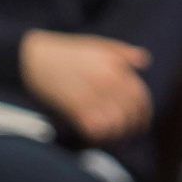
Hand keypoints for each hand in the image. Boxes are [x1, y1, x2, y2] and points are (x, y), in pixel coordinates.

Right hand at [19, 31, 153, 143]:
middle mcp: (108, 82)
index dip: (144, 114)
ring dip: (115, 134)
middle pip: (131, 114)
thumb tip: (145, 62)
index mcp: (116, 67)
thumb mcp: (99, 44)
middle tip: (128, 135)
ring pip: (116, 125)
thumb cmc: (68, 51)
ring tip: (111, 137)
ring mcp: (92, 95)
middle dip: (132, 128)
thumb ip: (124, 52)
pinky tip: (95, 136)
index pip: (141, 96)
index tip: (141, 123)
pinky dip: (98, 136)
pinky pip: (96, 130)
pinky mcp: (76, 108)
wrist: (36, 58)